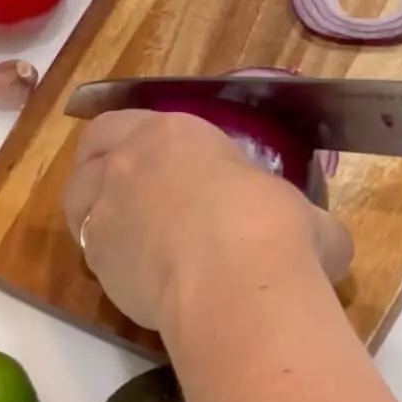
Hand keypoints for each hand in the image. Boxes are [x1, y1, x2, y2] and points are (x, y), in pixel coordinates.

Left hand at [62, 110, 351, 331]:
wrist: (235, 280)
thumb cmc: (276, 229)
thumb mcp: (305, 214)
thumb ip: (304, 218)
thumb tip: (324, 239)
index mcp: (176, 134)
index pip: (133, 121)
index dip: (135, 139)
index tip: (152, 161)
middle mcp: (129, 161)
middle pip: (94, 149)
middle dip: (100, 163)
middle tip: (122, 189)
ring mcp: (105, 208)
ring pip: (77, 196)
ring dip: (91, 208)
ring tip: (118, 232)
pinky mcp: (96, 259)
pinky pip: (88, 248)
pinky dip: (103, 257)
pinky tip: (129, 274)